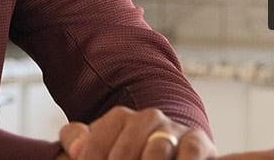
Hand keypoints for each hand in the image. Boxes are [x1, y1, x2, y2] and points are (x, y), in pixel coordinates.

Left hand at [55, 106, 215, 159]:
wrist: (173, 152)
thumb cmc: (130, 153)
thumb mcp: (102, 145)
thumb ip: (79, 140)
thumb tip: (75, 150)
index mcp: (121, 117)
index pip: (99, 139)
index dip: (92, 159)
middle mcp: (148, 118)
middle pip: (126, 147)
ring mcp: (174, 129)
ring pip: (157, 148)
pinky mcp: (198, 141)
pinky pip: (191, 151)